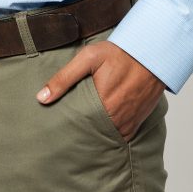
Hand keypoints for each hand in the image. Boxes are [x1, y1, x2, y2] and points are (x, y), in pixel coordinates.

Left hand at [35, 41, 165, 141]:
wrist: (151, 53)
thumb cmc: (119, 54)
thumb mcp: (88, 58)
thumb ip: (64, 78)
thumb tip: (41, 98)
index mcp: (102, 106)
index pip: (78, 128)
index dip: (67, 130)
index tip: (56, 130)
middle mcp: (117, 119)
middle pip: (92, 136)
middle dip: (80, 136)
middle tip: (64, 135)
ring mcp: (128, 122)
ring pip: (107, 138)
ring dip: (95, 136)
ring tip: (80, 133)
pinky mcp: (137, 122)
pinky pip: (121, 136)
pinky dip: (110, 135)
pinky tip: (100, 129)